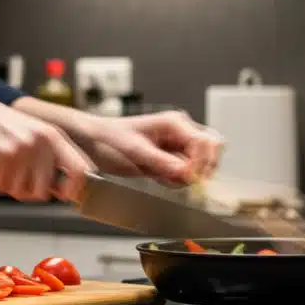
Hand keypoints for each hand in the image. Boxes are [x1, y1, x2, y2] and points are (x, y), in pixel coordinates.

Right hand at [0, 97, 94, 201]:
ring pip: (22, 192)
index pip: (81, 169)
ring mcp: (23, 149)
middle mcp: (42, 142)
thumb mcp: (31, 133)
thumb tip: (64, 191)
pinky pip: (1, 187)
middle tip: (14, 179)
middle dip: (28, 192)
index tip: (64, 195)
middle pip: (45, 191)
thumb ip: (49, 157)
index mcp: (53, 135)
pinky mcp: (2, 156)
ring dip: (7, 186)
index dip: (75, 189)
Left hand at [76, 111, 223, 184]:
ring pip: (201, 164)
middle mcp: (180, 132)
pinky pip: (186, 172)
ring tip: (164, 177)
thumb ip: (160, 161)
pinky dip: (178, 180)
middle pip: (212, 150)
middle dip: (202, 169)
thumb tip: (185, 173)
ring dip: (189, 176)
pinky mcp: (170, 158)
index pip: (207, 143)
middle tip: (183, 181)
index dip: (202, 163)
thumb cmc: (108, 139)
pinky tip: (159, 178)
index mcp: (174, 123)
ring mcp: (176, 145)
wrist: (92, 141)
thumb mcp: (134, 151)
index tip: (189, 178)